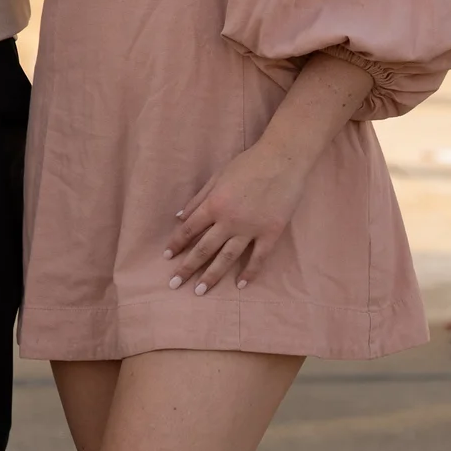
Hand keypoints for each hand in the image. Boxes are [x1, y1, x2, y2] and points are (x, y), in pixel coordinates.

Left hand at [164, 142, 308, 295]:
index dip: (176, 244)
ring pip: (227, 258)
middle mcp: (228, 221)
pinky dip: (249, 272)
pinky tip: (240, 285)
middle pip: (203, 249)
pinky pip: (258, 258)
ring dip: (211, 276)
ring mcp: (250, 229)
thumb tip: (179, 217)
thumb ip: (198, 198)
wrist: (283, 159)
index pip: (189, 229)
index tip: (167, 257)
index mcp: (213, 204)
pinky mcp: (271, 233)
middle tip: (174, 284)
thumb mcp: (217, 176)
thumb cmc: (248, 163)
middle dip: (187, 268)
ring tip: (199, 292)